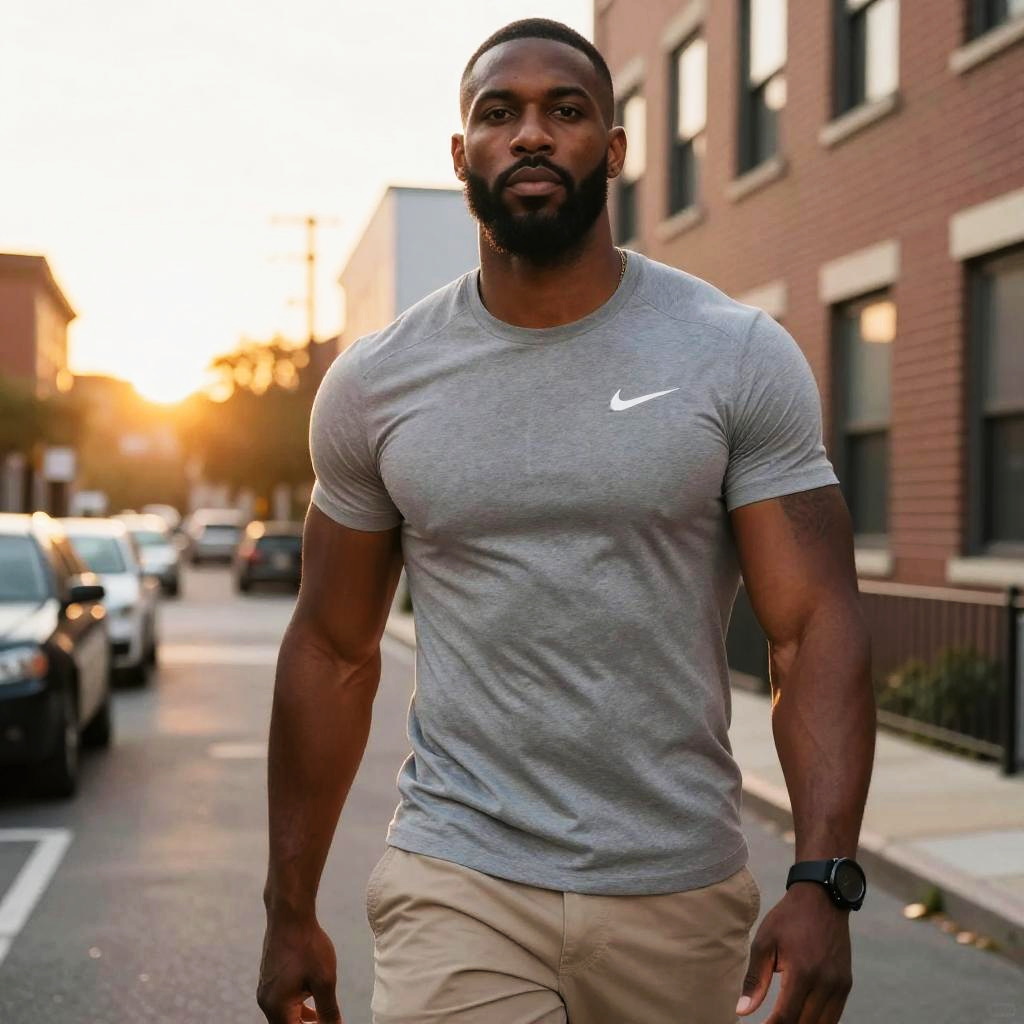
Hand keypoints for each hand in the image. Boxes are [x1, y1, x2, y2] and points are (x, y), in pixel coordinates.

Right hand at [257, 914, 343, 1022]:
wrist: (289, 916)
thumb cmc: (307, 946)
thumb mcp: (324, 981)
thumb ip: (328, 1011)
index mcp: (277, 1008)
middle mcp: (267, 1002)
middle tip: (327, 1022)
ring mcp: (266, 990)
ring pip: (284, 1015)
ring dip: (302, 1020)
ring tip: (322, 1019)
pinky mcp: (269, 978)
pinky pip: (282, 1002)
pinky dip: (297, 1007)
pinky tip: (312, 1000)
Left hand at [737, 883, 852, 1023]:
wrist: (822, 899)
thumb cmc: (788, 919)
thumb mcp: (765, 942)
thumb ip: (754, 979)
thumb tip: (743, 1011)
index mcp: (802, 972)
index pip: (786, 1017)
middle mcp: (825, 983)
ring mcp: (839, 986)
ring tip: (783, 1022)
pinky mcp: (846, 985)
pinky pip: (834, 1016)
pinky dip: (817, 1022)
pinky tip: (801, 1019)